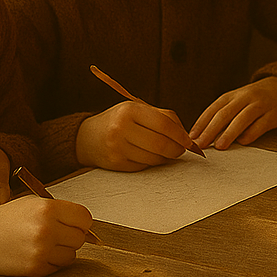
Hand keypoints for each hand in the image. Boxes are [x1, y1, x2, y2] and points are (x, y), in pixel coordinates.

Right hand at [0, 193, 89, 275]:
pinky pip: (58, 267)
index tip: (75, 223)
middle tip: (56, 233)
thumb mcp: (33, 203)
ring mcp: (41, 251)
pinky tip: (36, 254)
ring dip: (63, 251)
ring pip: (72, 255)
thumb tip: (86, 224)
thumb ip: (60, 211)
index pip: (85, 218)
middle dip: (71, 236)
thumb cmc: (5, 219)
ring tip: (44, 244)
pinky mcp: (35, 269)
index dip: (81, 221)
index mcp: (47, 209)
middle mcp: (46, 229)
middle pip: (80, 238)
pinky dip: (52, 262)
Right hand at [75, 98, 194, 170]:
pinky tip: (152, 156)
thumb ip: (163, 118)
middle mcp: (121, 128)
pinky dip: (153, 163)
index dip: (181, 135)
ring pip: (154, 158)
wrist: (87, 137)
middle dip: (177, 150)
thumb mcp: (137, 110)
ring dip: (166, 158)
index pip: (164, 124)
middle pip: (161, 144)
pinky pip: (144, 166)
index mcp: (130, 110)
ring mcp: (117, 147)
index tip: (189, 141)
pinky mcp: (116, 163)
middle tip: (182, 150)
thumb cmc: (119, 120)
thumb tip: (187, 136)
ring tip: (167, 152)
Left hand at [191, 76, 276, 150]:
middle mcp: (244, 98)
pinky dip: (250, 134)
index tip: (192, 137)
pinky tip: (242, 142)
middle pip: (225, 113)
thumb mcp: (235, 102)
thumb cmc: (252, 100)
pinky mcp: (274, 114)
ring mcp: (260, 105)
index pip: (213, 109)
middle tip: (201, 144)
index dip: (201, 123)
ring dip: (229, 133)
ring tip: (219, 145)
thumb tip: (202, 135)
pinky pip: (261, 125)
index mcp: (231, 96)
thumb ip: (221, 116)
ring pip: (242, 118)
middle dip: (211, 130)